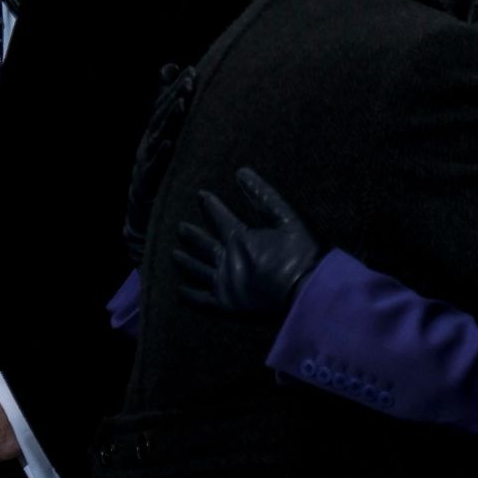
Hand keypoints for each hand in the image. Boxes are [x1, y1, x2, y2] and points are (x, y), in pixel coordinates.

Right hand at [125, 63, 196, 266]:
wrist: (142, 201)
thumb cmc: (156, 162)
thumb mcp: (162, 132)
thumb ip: (166, 100)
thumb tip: (171, 66)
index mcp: (154, 130)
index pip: (164, 103)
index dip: (176, 86)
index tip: (190, 70)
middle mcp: (149, 140)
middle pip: (161, 115)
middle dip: (175, 96)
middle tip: (189, 81)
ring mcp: (146, 158)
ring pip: (159, 135)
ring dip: (170, 119)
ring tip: (182, 104)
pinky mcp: (148, 178)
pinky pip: (154, 164)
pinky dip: (162, 152)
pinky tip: (170, 142)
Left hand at [173, 167, 320, 314]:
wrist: (303, 293)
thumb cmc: (299, 254)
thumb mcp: (285, 219)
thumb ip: (263, 196)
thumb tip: (241, 172)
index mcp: (239, 239)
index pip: (218, 217)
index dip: (209, 205)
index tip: (200, 196)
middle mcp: (225, 260)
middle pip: (203, 245)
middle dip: (191, 235)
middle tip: (180, 228)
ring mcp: (223, 284)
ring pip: (198, 270)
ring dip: (185, 261)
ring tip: (174, 255)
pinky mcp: (225, 305)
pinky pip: (201, 300)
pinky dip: (189, 296)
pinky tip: (179, 291)